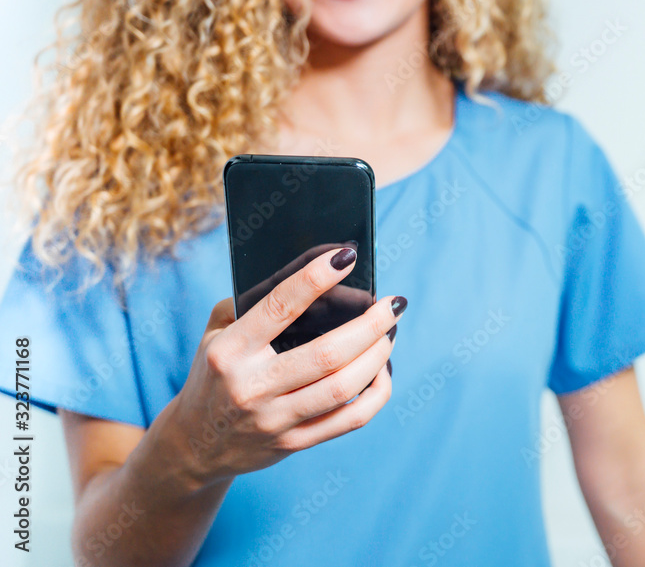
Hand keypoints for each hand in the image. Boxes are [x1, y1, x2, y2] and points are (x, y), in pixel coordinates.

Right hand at [166, 246, 405, 488]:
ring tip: (390, 334)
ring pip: (343, 387)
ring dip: (378, 356)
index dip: (316, 279)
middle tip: (393, 304)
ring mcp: (274, 420)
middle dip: (371, 325)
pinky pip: (350, 420)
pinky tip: (383, 371)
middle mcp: (251, 386)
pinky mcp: (293, 444)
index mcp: (230, 350)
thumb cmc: (214, 374)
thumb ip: (252, 302)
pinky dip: (377, 392)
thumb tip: (312, 272)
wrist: (194, 445)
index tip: (347, 256)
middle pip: (327, 354)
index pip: (279, 307)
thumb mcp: (216, 333)